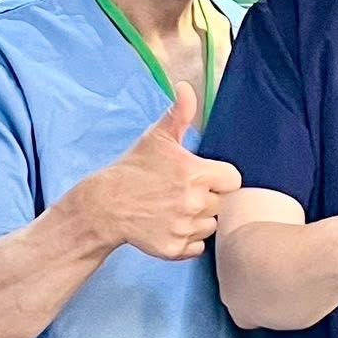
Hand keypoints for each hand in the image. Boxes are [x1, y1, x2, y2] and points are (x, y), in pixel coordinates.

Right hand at [92, 82, 242, 260]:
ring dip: (200, 219)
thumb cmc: (133, 169)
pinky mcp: (175, 249)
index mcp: (196, 173)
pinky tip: (171, 225)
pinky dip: (188, 239)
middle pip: (223, 204)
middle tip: (184, 193)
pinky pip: (198, 246)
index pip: (233, 180)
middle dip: (209, 198)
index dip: (220, 178)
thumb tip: (186, 88)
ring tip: (176, 209)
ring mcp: (184, 228)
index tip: (205, 177)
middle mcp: (194, 202)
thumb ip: (179, 113)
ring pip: (211, 226)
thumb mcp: (157, 138)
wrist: (104, 205)